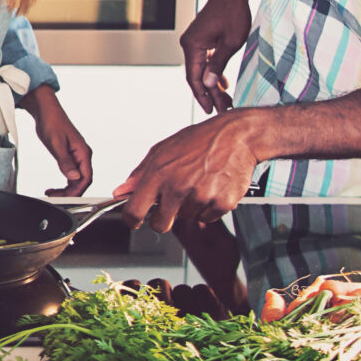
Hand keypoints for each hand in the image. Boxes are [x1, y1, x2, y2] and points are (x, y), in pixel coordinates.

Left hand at [22, 88, 92, 194]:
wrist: (46, 111)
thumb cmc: (51, 122)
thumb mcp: (56, 144)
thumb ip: (65, 162)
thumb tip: (74, 177)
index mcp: (83, 152)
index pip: (86, 178)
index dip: (77, 191)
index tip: (64, 198)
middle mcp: (83, 155)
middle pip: (82, 181)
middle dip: (70, 192)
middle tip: (54, 197)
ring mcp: (78, 156)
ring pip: (77, 179)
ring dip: (66, 188)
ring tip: (52, 193)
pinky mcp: (71, 156)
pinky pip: (72, 173)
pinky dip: (65, 182)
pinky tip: (55, 186)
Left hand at [112, 112, 262, 231]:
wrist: (238, 136)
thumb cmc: (201, 140)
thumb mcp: (162, 150)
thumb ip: (140, 173)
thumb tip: (122, 191)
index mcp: (159, 173)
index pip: (134, 210)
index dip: (132, 220)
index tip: (134, 221)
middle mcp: (179, 187)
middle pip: (160, 224)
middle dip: (162, 219)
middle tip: (170, 205)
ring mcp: (201, 196)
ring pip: (186, 218)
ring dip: (190, 207)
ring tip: (198, 184)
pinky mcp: (222, 203)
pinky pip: (208, 217)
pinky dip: (209, 208)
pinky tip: (212, 188)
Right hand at [180, 0, 252, 114]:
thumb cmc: (235, 13)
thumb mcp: (231, 43)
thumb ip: (218, 65)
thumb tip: (208, 84)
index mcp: (192, 45)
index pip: (194, 77)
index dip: (203, 96)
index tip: (211, 111)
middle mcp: (189, 43)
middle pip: (197, 74)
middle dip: (210, 93)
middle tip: (223, 109)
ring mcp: (194, 39)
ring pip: (201, 68)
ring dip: (212, 84)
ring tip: (225, 100)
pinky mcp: (202, 37)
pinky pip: (204, 59)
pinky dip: (212, 71)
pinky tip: (223, 82)